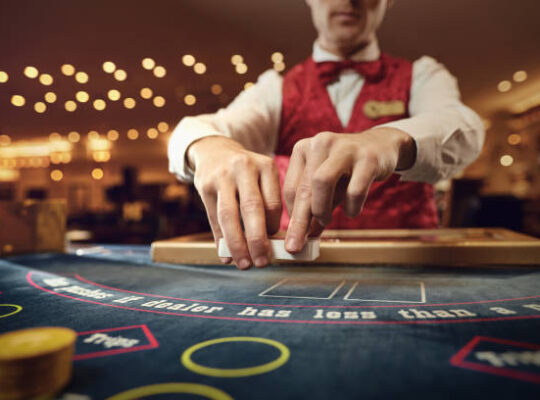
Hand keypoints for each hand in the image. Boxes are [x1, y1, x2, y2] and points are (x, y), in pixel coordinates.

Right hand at [187, 136, 281, 268]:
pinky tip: (225, 256)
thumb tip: (271, 245)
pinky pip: (213, 218)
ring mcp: (222, 176)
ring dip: (237, 244)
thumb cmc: (246, 173)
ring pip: (229, 215)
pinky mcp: (205, 185)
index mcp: (265, 166)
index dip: (273, 228)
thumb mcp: (261, 177)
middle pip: (252, 208)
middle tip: (262, 263)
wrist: (214, 150)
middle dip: (258, 240)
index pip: (273, 203)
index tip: (273, 245)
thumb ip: (267, 204)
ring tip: (244, 264)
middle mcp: (244, 168)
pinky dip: (220, 239)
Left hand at [283, 128, 414, 252]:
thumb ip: (314, 208)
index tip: (294, 236)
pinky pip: (354, 190)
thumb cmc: (346, 171)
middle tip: (296, 246)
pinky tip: (351, 210)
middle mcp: (320, 143)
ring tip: (326, 221)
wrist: (381, 147)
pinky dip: (351, 207)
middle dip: (299, 222)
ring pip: (322, 182)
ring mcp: (344, 149)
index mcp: (303, 149)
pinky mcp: (368, 158)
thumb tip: (303, 237)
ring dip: (322, 209)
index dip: (292, 216)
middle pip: (304, 188)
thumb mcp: (326, 186)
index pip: (291, 188)